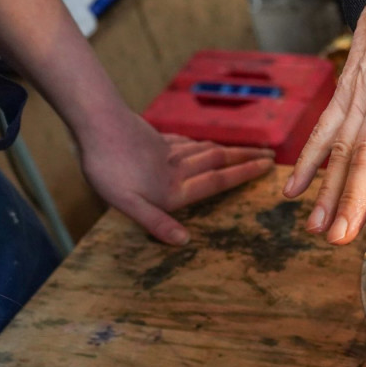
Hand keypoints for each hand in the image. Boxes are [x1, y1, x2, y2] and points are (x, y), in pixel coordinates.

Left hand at [78, 111, 273, 244]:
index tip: (268, 167)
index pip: (217, 181)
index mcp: (175, 188)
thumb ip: (156, 222)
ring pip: (205, 149)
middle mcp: (177, 168)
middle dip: (245, 159)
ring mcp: (167, 150)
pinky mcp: (154, 138)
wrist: (96, 125)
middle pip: (218, 160)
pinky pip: (184, 142)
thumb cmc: (108, 168)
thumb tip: (184, 241)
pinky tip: (199, 143)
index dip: (243, 174)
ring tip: (245, 151)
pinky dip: (199, 143)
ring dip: (228, 150)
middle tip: (270, 156)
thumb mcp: (126, 204)